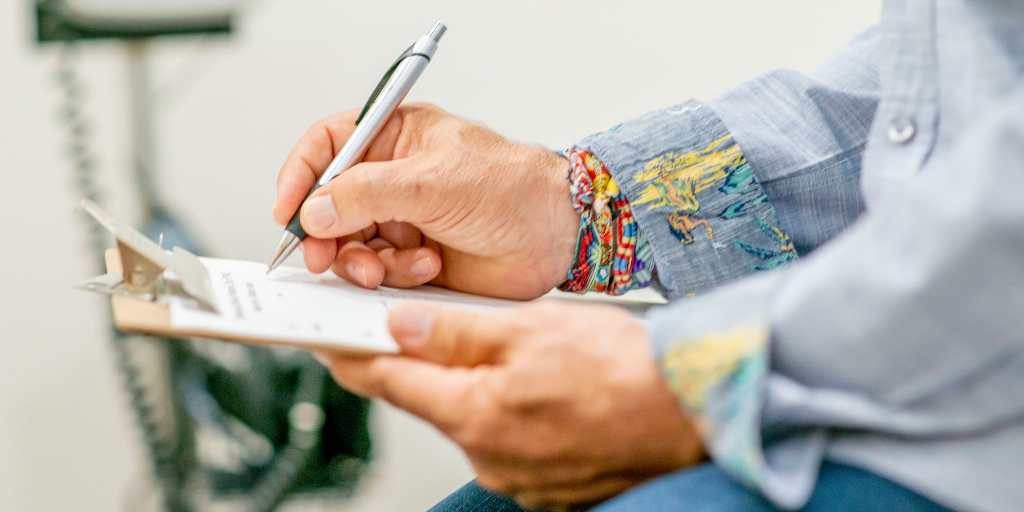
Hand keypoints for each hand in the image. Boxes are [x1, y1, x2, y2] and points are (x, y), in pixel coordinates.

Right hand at [273, 103, 579, 299]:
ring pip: (350, 246)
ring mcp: (404, 222)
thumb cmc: (514, 189)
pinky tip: (425, 269)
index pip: (327, 147)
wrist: (557, 236)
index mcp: (395, 139)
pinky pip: (380, 273)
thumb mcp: (433, 181)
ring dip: (361, 261)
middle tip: (324, 254)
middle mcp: (394, 180)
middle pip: (330, 206)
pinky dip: (393, 277)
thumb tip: (316, 209)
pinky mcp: (415, 260)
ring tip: (384, 267)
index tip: (286, 209)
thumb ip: (367, 193)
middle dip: (325, 234)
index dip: (300, 176)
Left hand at [317, 301, 705, 509]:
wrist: (698, 413)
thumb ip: (457, 332)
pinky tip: (539, 383)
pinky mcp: (545, 480)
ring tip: (514, 347)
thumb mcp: (532, 329)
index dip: (349, 352)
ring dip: (472, 382)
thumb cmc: (628, 371)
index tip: (323, 332)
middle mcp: (488, 454)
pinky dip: (507, 406)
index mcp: (475, 414)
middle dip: (421, 360)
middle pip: (429, 398)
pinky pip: (506, 436)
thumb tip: (401, 324)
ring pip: (470, 415)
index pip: (387, 380)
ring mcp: (516, 474)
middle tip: (427, 320)